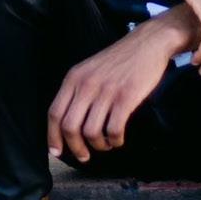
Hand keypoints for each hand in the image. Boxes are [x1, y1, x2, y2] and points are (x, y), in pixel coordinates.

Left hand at [47, 24, 174, 162]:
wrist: (148, 43)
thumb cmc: (119, 60)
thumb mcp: (90, 69)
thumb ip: (77, 91)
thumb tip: (68, 124)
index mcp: (74, 78)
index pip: (54, 113)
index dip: (53, 137)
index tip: (57, 152)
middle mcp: (87, 84)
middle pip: (70, 127)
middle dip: (75, 148)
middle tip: (84, 156)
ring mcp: (106, 91)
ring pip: (92, 132)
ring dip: (99, 145)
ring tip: (106, 144)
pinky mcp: (126, 97)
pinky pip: (114, 130)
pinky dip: (115, 140)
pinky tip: (118, 138)